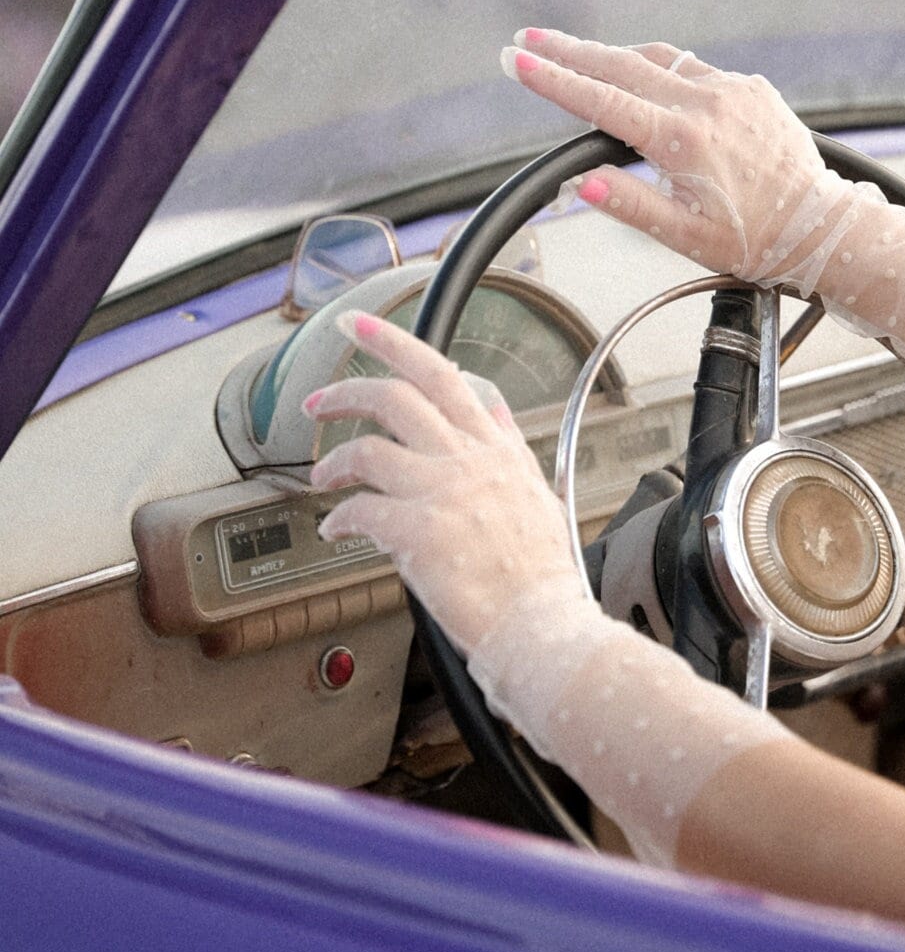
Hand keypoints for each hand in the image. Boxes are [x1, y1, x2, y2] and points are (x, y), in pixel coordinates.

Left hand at [306, 312, 585, 653]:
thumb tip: (497, 411)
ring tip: (322, 477)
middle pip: (395, 396)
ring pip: (367, 449)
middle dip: (345, 390)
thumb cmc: (539, 575)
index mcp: (495, 449)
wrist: (541, 626)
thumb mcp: (538, 492)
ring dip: (334, 462)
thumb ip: (510, 447)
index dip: (393, 343)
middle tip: (317, 400)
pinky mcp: (418, 532)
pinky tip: (335, 528)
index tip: (360, 326)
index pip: (442, 376)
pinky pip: (359, 512)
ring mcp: (442, 493)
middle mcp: (468, 461)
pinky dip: (339, 518)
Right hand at [502, 30, 844, 285]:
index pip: (601, 101)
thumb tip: (582, 184)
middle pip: (622, 64)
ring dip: (614, 54)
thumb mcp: (684, 237)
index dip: (553, 80)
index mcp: (683, 141)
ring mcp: (731, 89)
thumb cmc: (754, 239)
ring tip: (575, 53)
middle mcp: (706, 103)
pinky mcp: (751, 87)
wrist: (820, 226)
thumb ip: (630, 205)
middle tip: (528, 39)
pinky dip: (660, 68)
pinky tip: (644, 77)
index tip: (516, 61)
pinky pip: (694, 68)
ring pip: (658, 59)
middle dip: (569, 50)